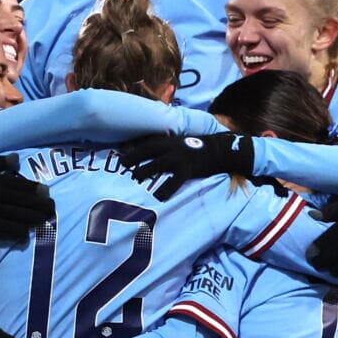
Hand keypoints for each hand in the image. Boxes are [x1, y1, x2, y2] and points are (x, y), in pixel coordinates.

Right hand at [0, 156, 53, 239]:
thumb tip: (17, 158)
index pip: (20, 185)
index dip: (36, 190)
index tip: (48, 193)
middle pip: (22, 202)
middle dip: (40, 207)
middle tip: (52, 210)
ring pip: (16, 217)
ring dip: (33, 220)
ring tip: (44, 222)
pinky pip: (3, 230)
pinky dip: (16, 232)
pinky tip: (25, 234)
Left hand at [121, 131, 253, 198]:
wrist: (218, 150)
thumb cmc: (197, 148)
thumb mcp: (180, 142)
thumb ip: (165, 146)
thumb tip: (149, 153)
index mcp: (168, 140)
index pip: (146, 141)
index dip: (132, 146)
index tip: (119, 151)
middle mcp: (171, 146)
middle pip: (148, 150)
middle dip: (134, 156)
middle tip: (122, 164)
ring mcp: (180, 157)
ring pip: (158, 163)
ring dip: (145, 170)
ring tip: (135, 178)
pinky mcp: (188, 169)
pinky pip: (175, 180)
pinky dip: (166, 189)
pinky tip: (159, 197)